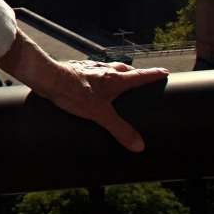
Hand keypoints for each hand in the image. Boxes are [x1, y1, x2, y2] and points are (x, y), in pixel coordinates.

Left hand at [0, 29, 168, 152]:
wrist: (48, 77)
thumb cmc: (74, 92)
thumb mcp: (100, 114)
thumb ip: (119, 129)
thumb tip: (139, 146)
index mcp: (115, 79)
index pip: (140, 75)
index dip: (154, 74)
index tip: (165, 72)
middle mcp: (104, 70)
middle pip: (124, 69)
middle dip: (134, 73)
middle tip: (141, 78)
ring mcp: (89, 68)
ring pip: (108, 68)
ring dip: (115, 73)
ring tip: (117, 81)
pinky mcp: (75, 69)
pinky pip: (92, 72)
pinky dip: (97, 76)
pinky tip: (92, 83)